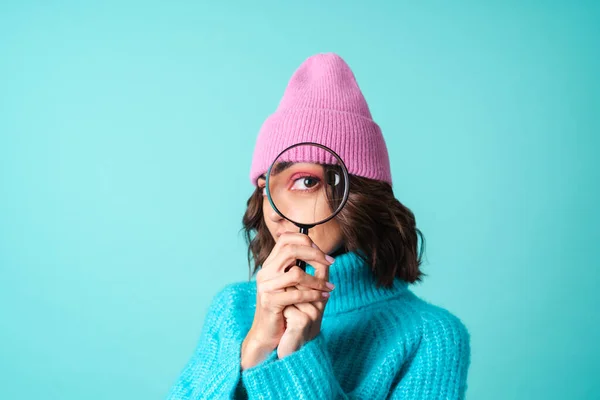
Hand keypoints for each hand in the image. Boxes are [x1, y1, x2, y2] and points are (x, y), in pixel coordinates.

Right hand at [241, 233, 333, 369]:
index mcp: (270, 264)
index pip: (285, 239)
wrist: (266, 333)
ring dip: (317, 280)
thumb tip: (315, 249)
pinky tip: (324, 297)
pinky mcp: (270, 302)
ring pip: (296, 273)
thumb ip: (296, 267)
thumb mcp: (288, 284)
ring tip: (329, 287)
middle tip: (331, 262)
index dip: (305, 240)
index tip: (322, 251)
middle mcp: (265, 272)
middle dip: (315, 254)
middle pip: (291, 250)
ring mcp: (266, 286)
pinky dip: (313, 295)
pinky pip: (297, 294)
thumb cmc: (282, 308)